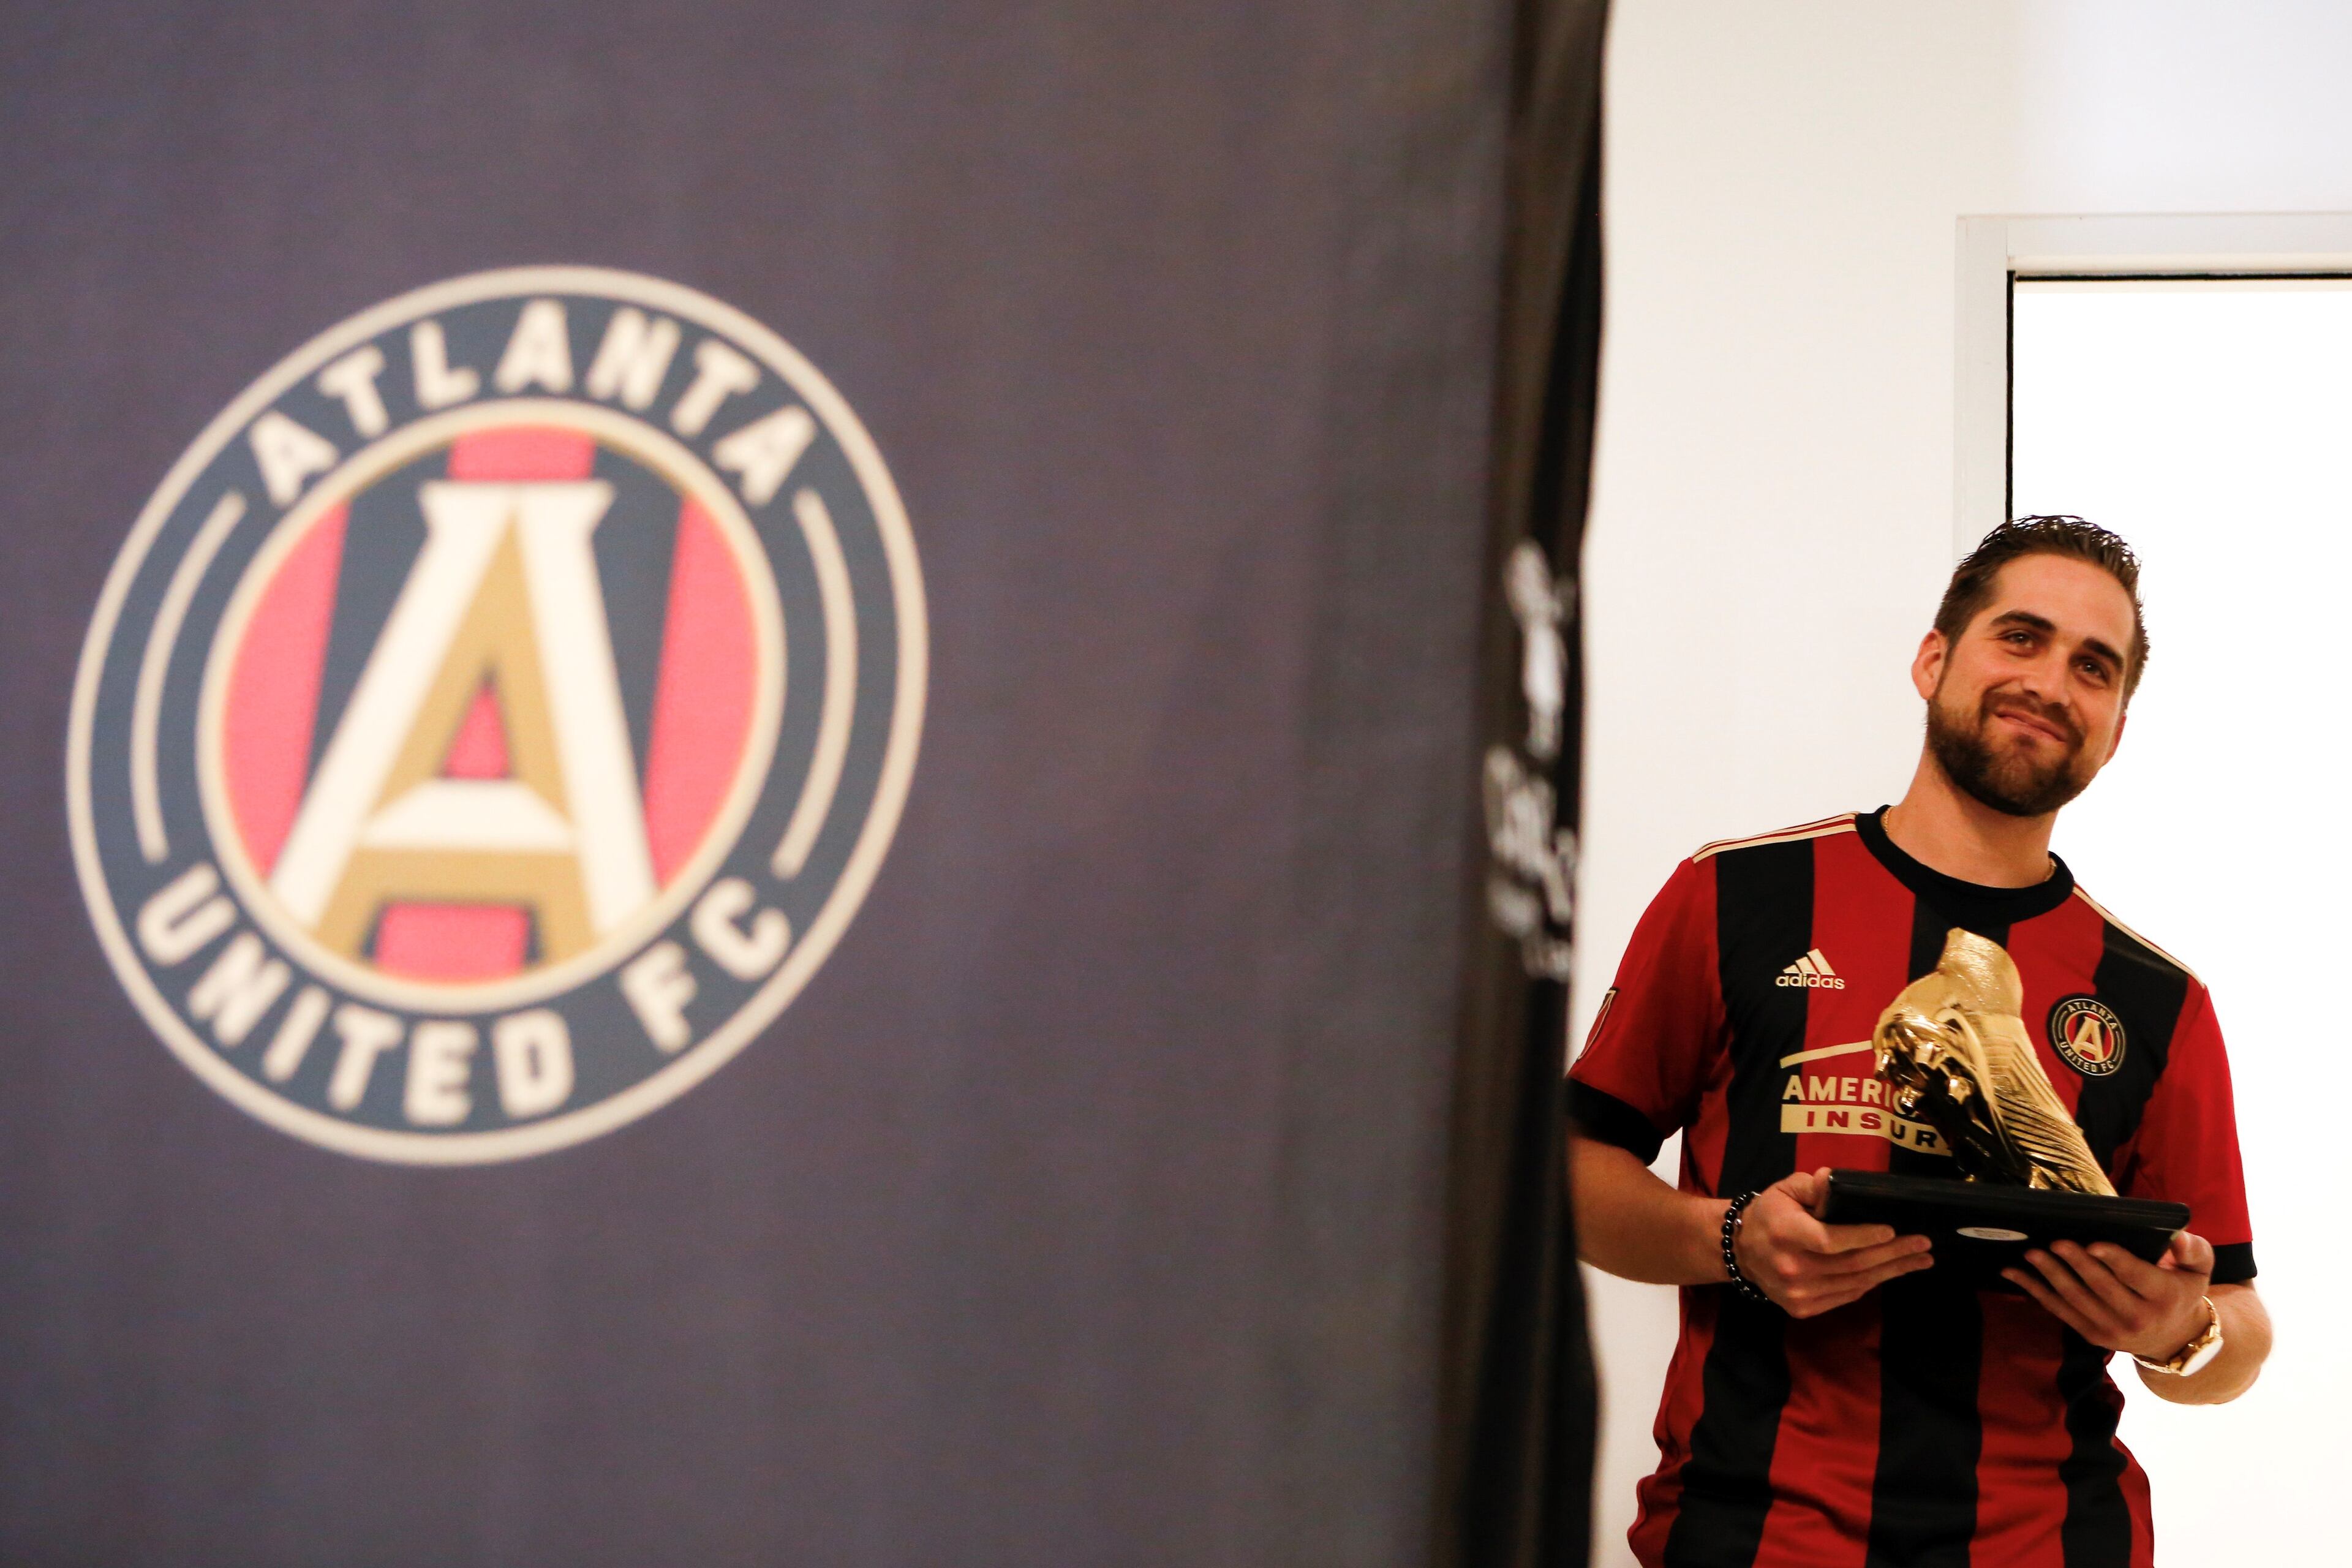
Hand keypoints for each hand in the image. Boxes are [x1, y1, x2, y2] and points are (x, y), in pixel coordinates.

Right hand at [1732, 1167, 1933, 1317]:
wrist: (1740, 1251)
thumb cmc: (1769, 1214)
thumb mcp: (1785, 1190)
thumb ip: (1812, 1185)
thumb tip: (1834, 1179)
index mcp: (1785, 1234)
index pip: (1831, 1240)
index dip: (1864, 1237)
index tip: (1893, 1230)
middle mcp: (1792, 1267)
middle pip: (1852, 1264)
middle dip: (1893, 1254)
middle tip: (1922, 1244)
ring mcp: (1797, 1293)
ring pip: (1855, 1283)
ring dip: (1891, 1271)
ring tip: (1919, 1259)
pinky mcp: (1803, 1308)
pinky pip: (1847, 1296)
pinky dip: (1872, 1283)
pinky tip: (1891, 1270)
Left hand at [2003, 1231, 2213, 1360]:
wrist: (2175, 1338)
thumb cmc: (2180, 1291)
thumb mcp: (2198, 1270)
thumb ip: (2193, 1250)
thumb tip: (2176, 1237)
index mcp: (2163, 1296)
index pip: (2135, 1276)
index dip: (2113, 1260)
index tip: (2093, 1243)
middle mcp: (2137, 1317)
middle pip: (2100, 1287)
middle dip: (2075, 1264)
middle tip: (2055, 1242)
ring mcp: (2111, 1330)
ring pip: (2075, 1300)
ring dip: (2050, 1276)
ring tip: (2031, 1253)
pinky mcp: (2091, 1334)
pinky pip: (2059, 1311)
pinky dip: (2034, 1291)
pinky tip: (2013, 1273)